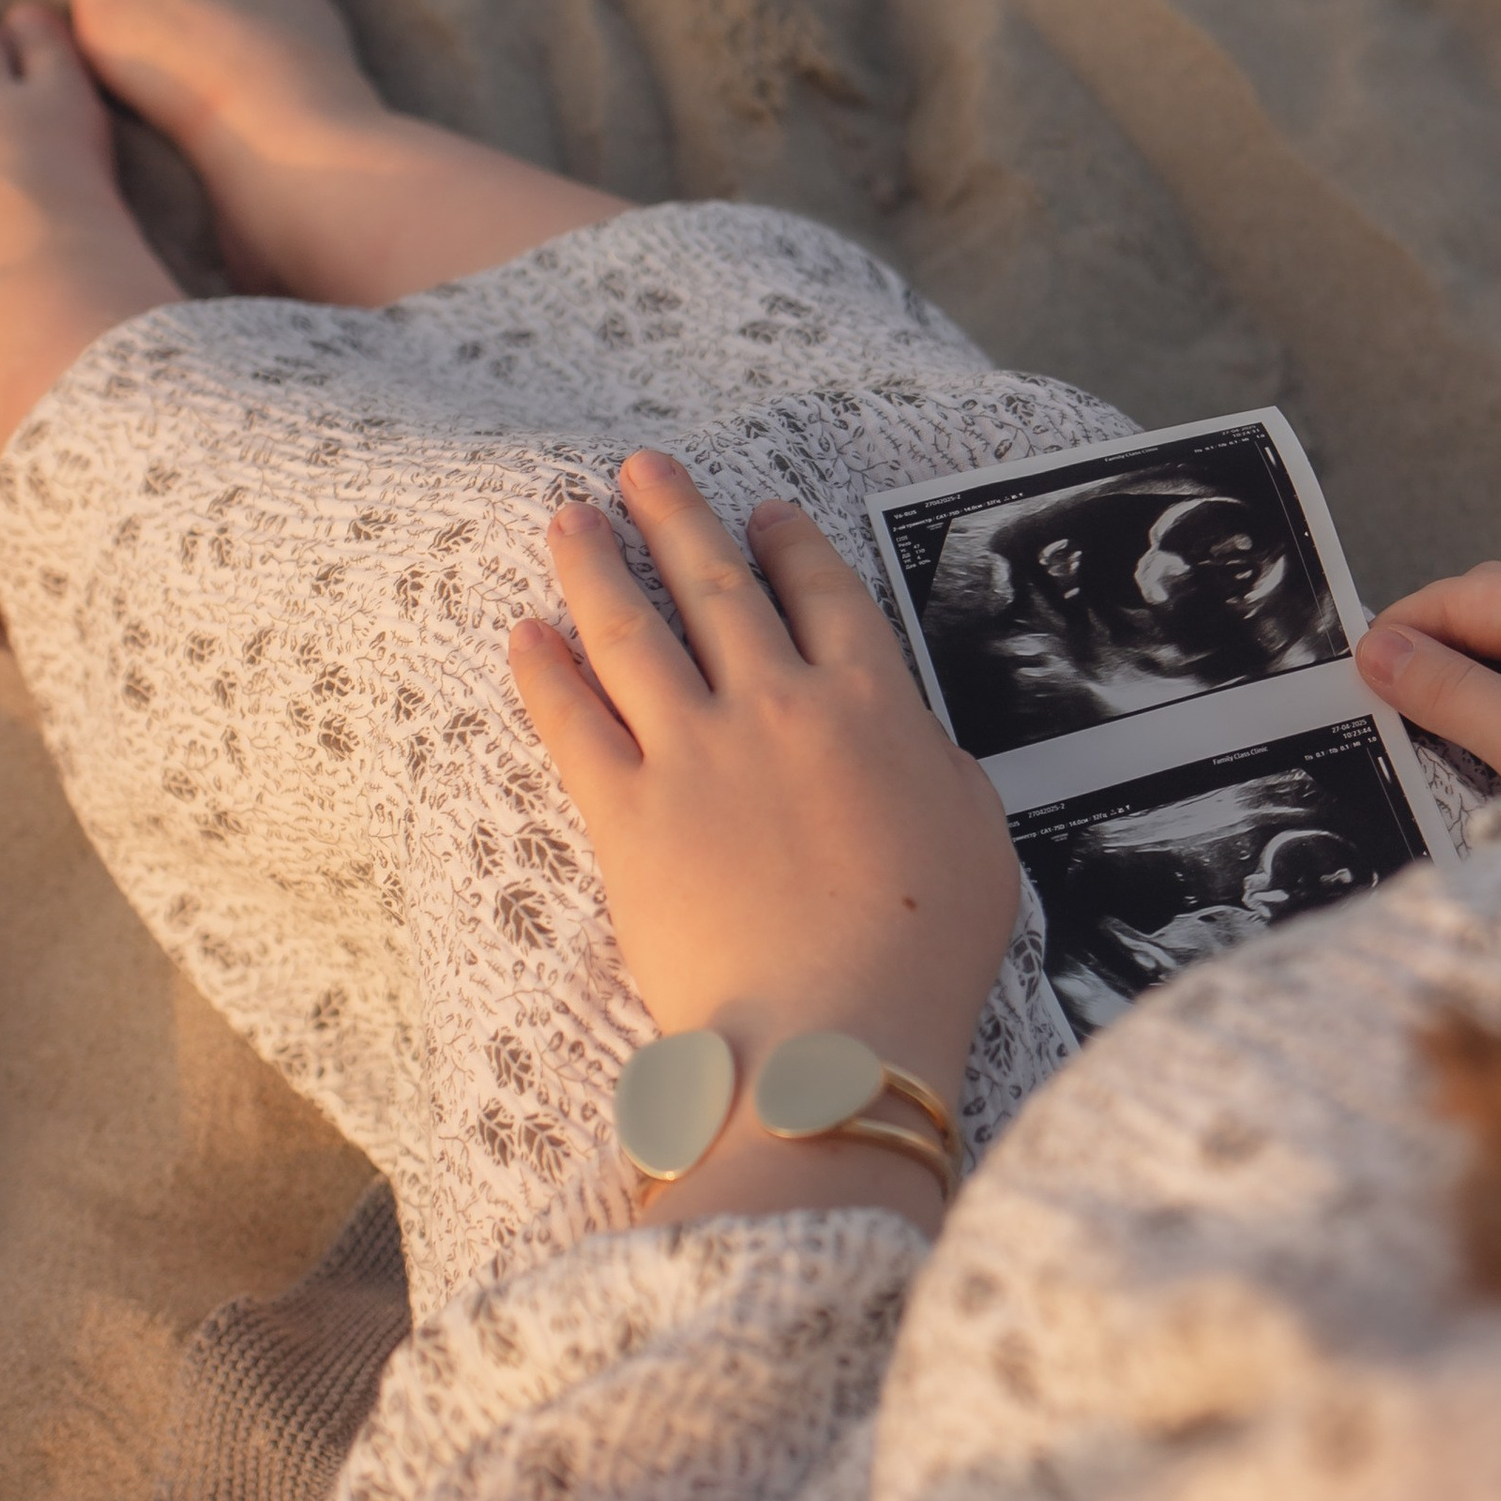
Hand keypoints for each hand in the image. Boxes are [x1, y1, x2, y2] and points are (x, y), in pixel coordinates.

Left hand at [509, 450, 1019, 1231]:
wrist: (834, 1032)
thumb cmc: (924, 952)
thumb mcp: (977, 838)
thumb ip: (936, 768)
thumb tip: (907, 739)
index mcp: (872, 704)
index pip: (824, 594)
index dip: (789, 543)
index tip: (762, 510)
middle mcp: (777, 704)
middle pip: (717, 585)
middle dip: (676, 515)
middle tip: (641, 469)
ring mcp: (694, 752)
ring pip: (632, 631)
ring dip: (596, 566)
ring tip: (570, 518)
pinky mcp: (626, 812)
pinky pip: (572, 722)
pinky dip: (543, 673)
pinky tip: (524, 634)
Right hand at [1356, 562, 1500, 790]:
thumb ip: (1451, 693)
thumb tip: (1378, 651)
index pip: (1474, 594)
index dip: (1410, 626)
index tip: (1356, 672)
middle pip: (1489, 619)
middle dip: (1432, 656)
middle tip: (1377, 707)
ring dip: (1459, 693)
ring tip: (1414, 735)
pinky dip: (1491, 719)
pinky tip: (1464, 753)